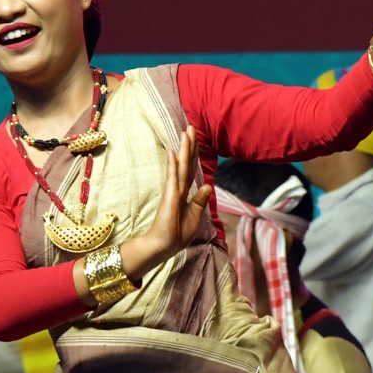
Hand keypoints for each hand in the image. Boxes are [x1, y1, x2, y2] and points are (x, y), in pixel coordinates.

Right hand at [140, 127, 212, 266]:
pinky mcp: (170, 198)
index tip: (195, 138)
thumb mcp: (194, 217)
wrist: (163, 246)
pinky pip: (173, 179)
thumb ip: (199, 201)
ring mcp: (174, 192)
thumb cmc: (176, 233)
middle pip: (187, 163)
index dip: (194, 154)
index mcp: (186, 193)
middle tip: (190, 126)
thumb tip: (208, 185)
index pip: (191, 169)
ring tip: (185, 132)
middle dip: (189, 145)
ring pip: (181, 167)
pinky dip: (174, 166)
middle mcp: (179, 188)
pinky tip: (173, 153)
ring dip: (184, 150)